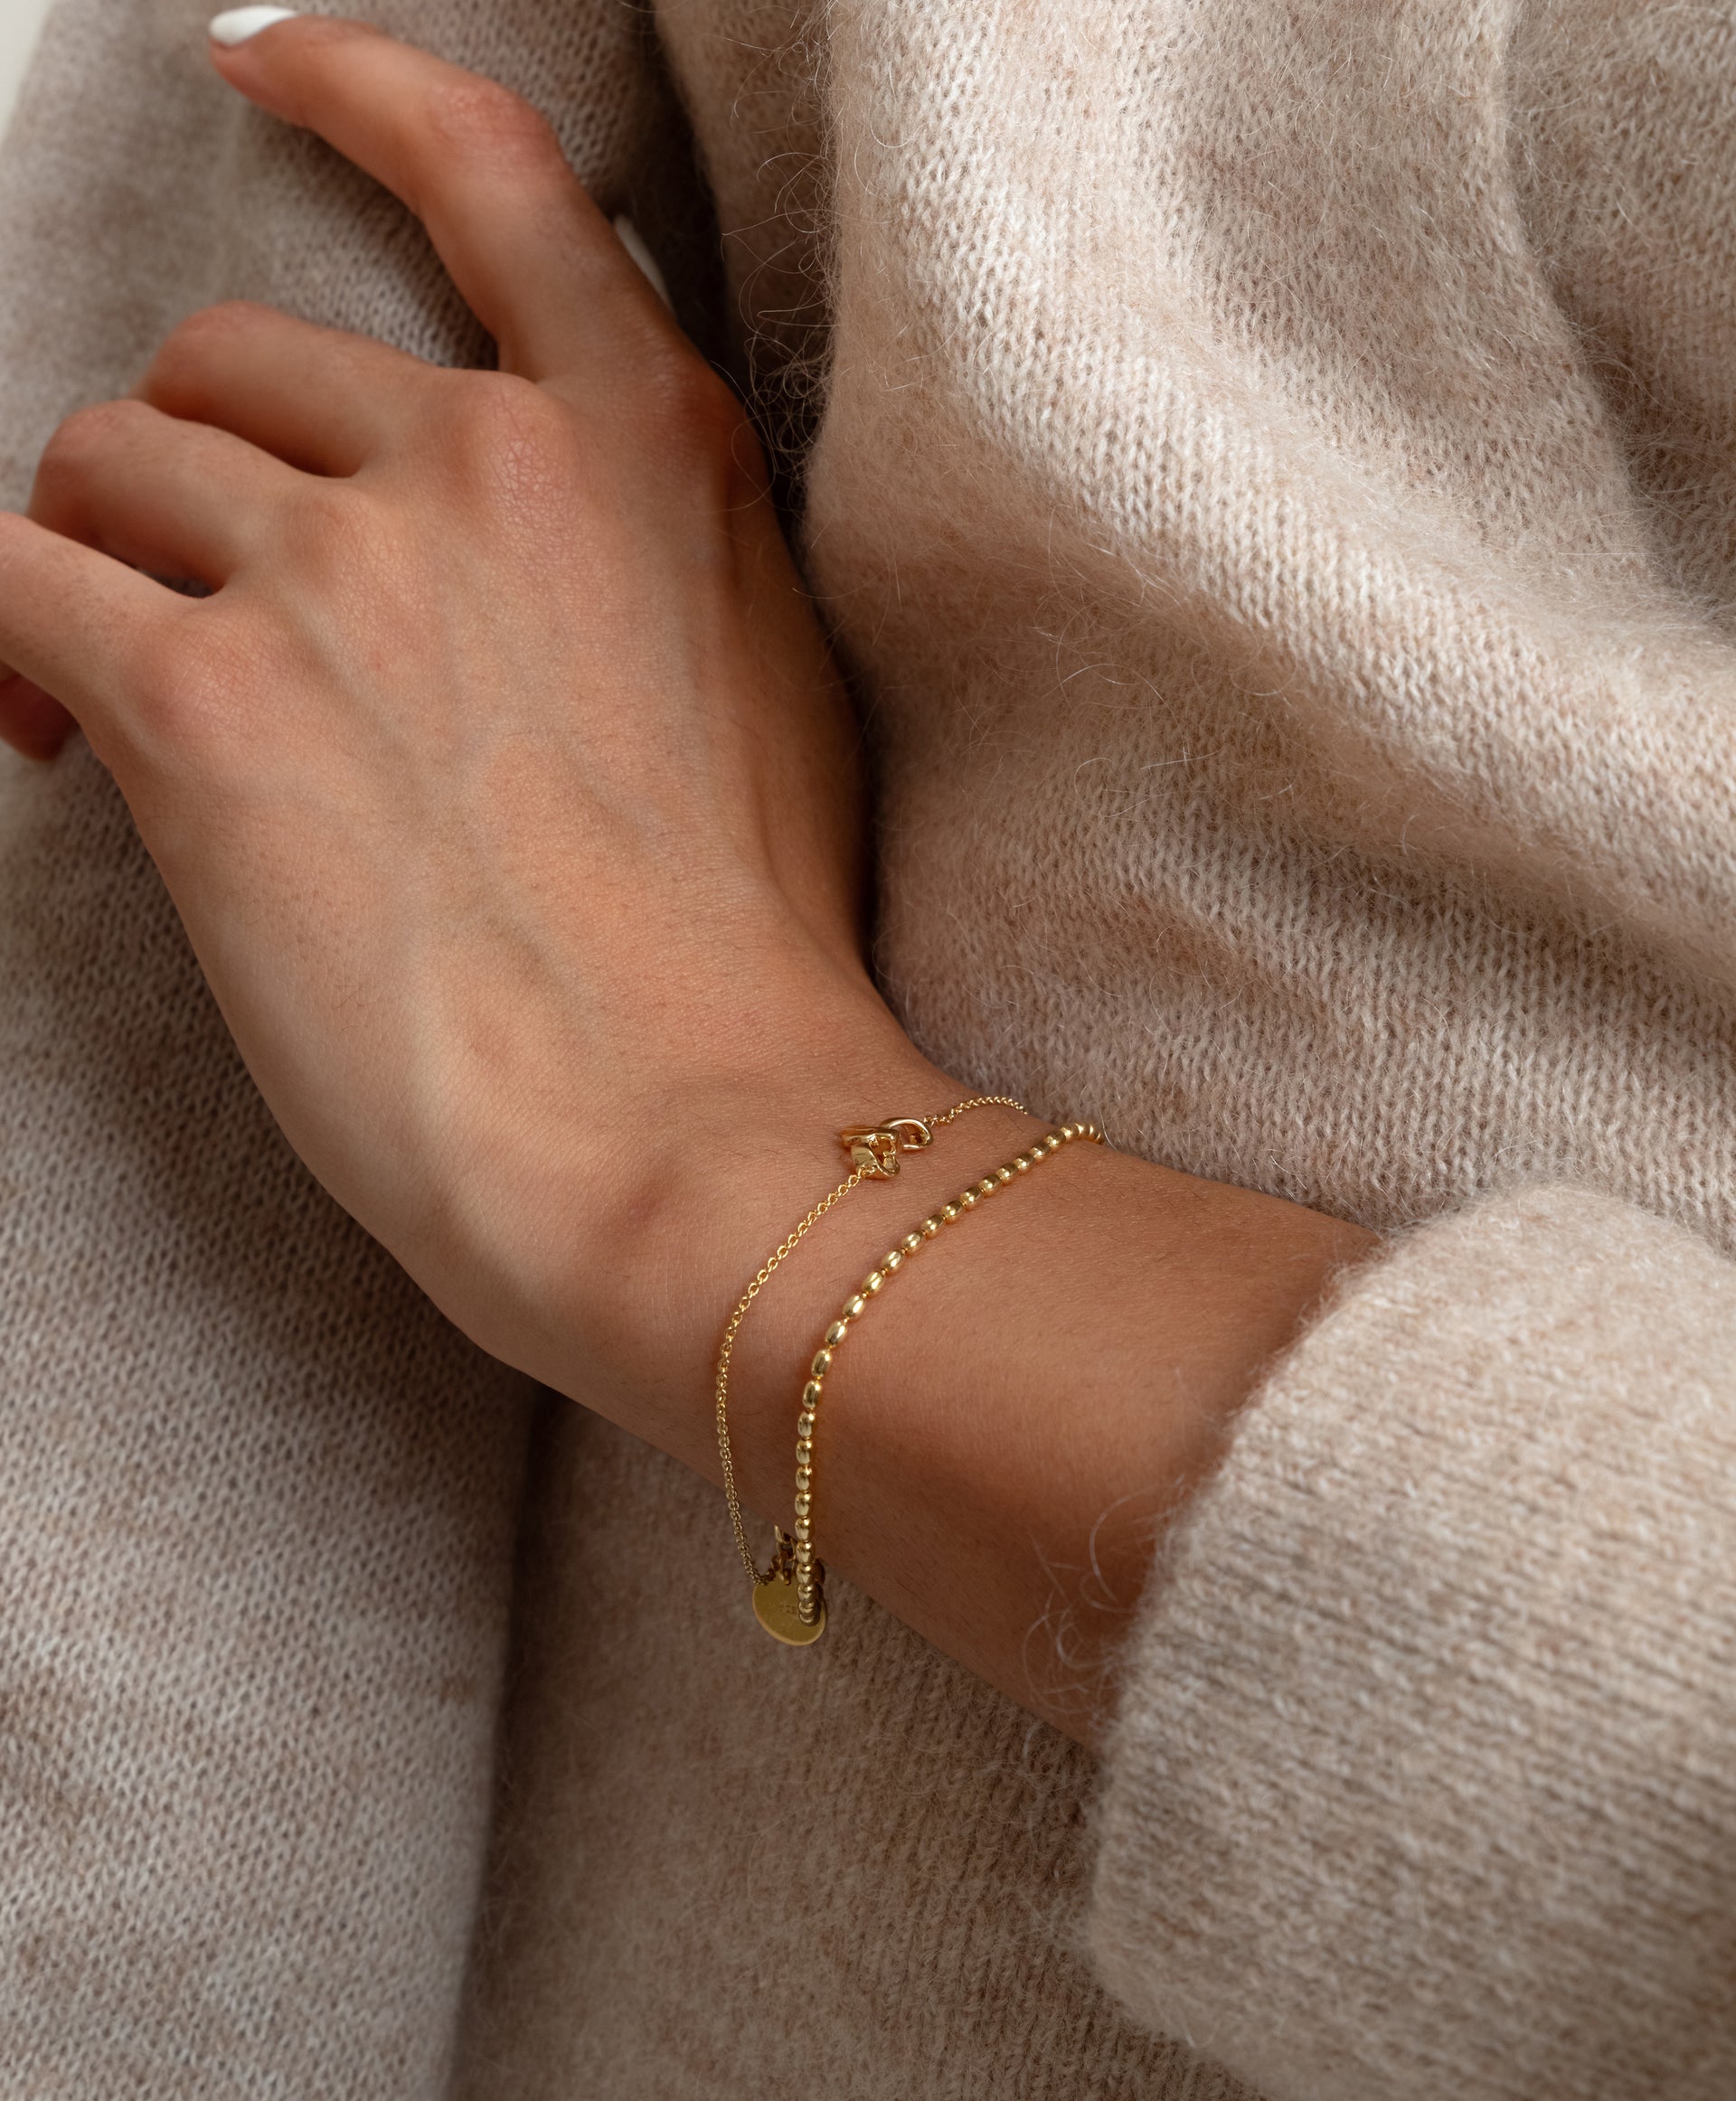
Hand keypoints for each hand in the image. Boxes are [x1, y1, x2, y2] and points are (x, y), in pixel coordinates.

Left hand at [0, 15, 934, 1449]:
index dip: (356, 90)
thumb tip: (520, 562)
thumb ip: (645, 558)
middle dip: (194, 466)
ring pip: (111, 466)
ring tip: (102, 707)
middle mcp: (491, 466)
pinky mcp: (207, 708)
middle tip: (192, 602)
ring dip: (97, 564)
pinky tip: (31, 726)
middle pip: (236, 361)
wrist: (699, 1135)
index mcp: (648, 447)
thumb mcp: (765, 691)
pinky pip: (8, 582)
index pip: (486, 176)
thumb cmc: (747, 965)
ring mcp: (348, 574)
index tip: (267, 66)